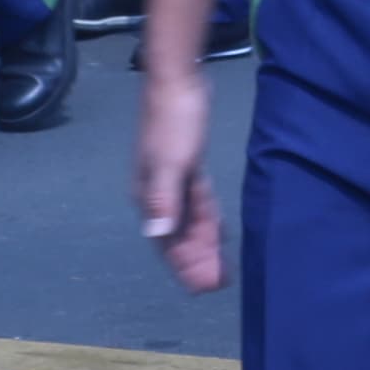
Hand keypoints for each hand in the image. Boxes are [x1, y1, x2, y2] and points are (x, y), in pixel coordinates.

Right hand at [134, 65, 224, 292]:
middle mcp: (159, 193)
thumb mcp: (170, 161)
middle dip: (196, 261)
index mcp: (150, 195)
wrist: (177, 82)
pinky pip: (199, 203)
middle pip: (178, 236)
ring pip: (190, 222)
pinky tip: (219, 235)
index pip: (166, 240)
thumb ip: (164, 199)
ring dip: (204, 246)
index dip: (183, 265)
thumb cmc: (172, 121)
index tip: (201, 288)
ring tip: (220, 271)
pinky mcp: (189, 166)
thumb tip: (156, 234)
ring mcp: (173, 180)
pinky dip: (208, 221)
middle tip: (217, 286)